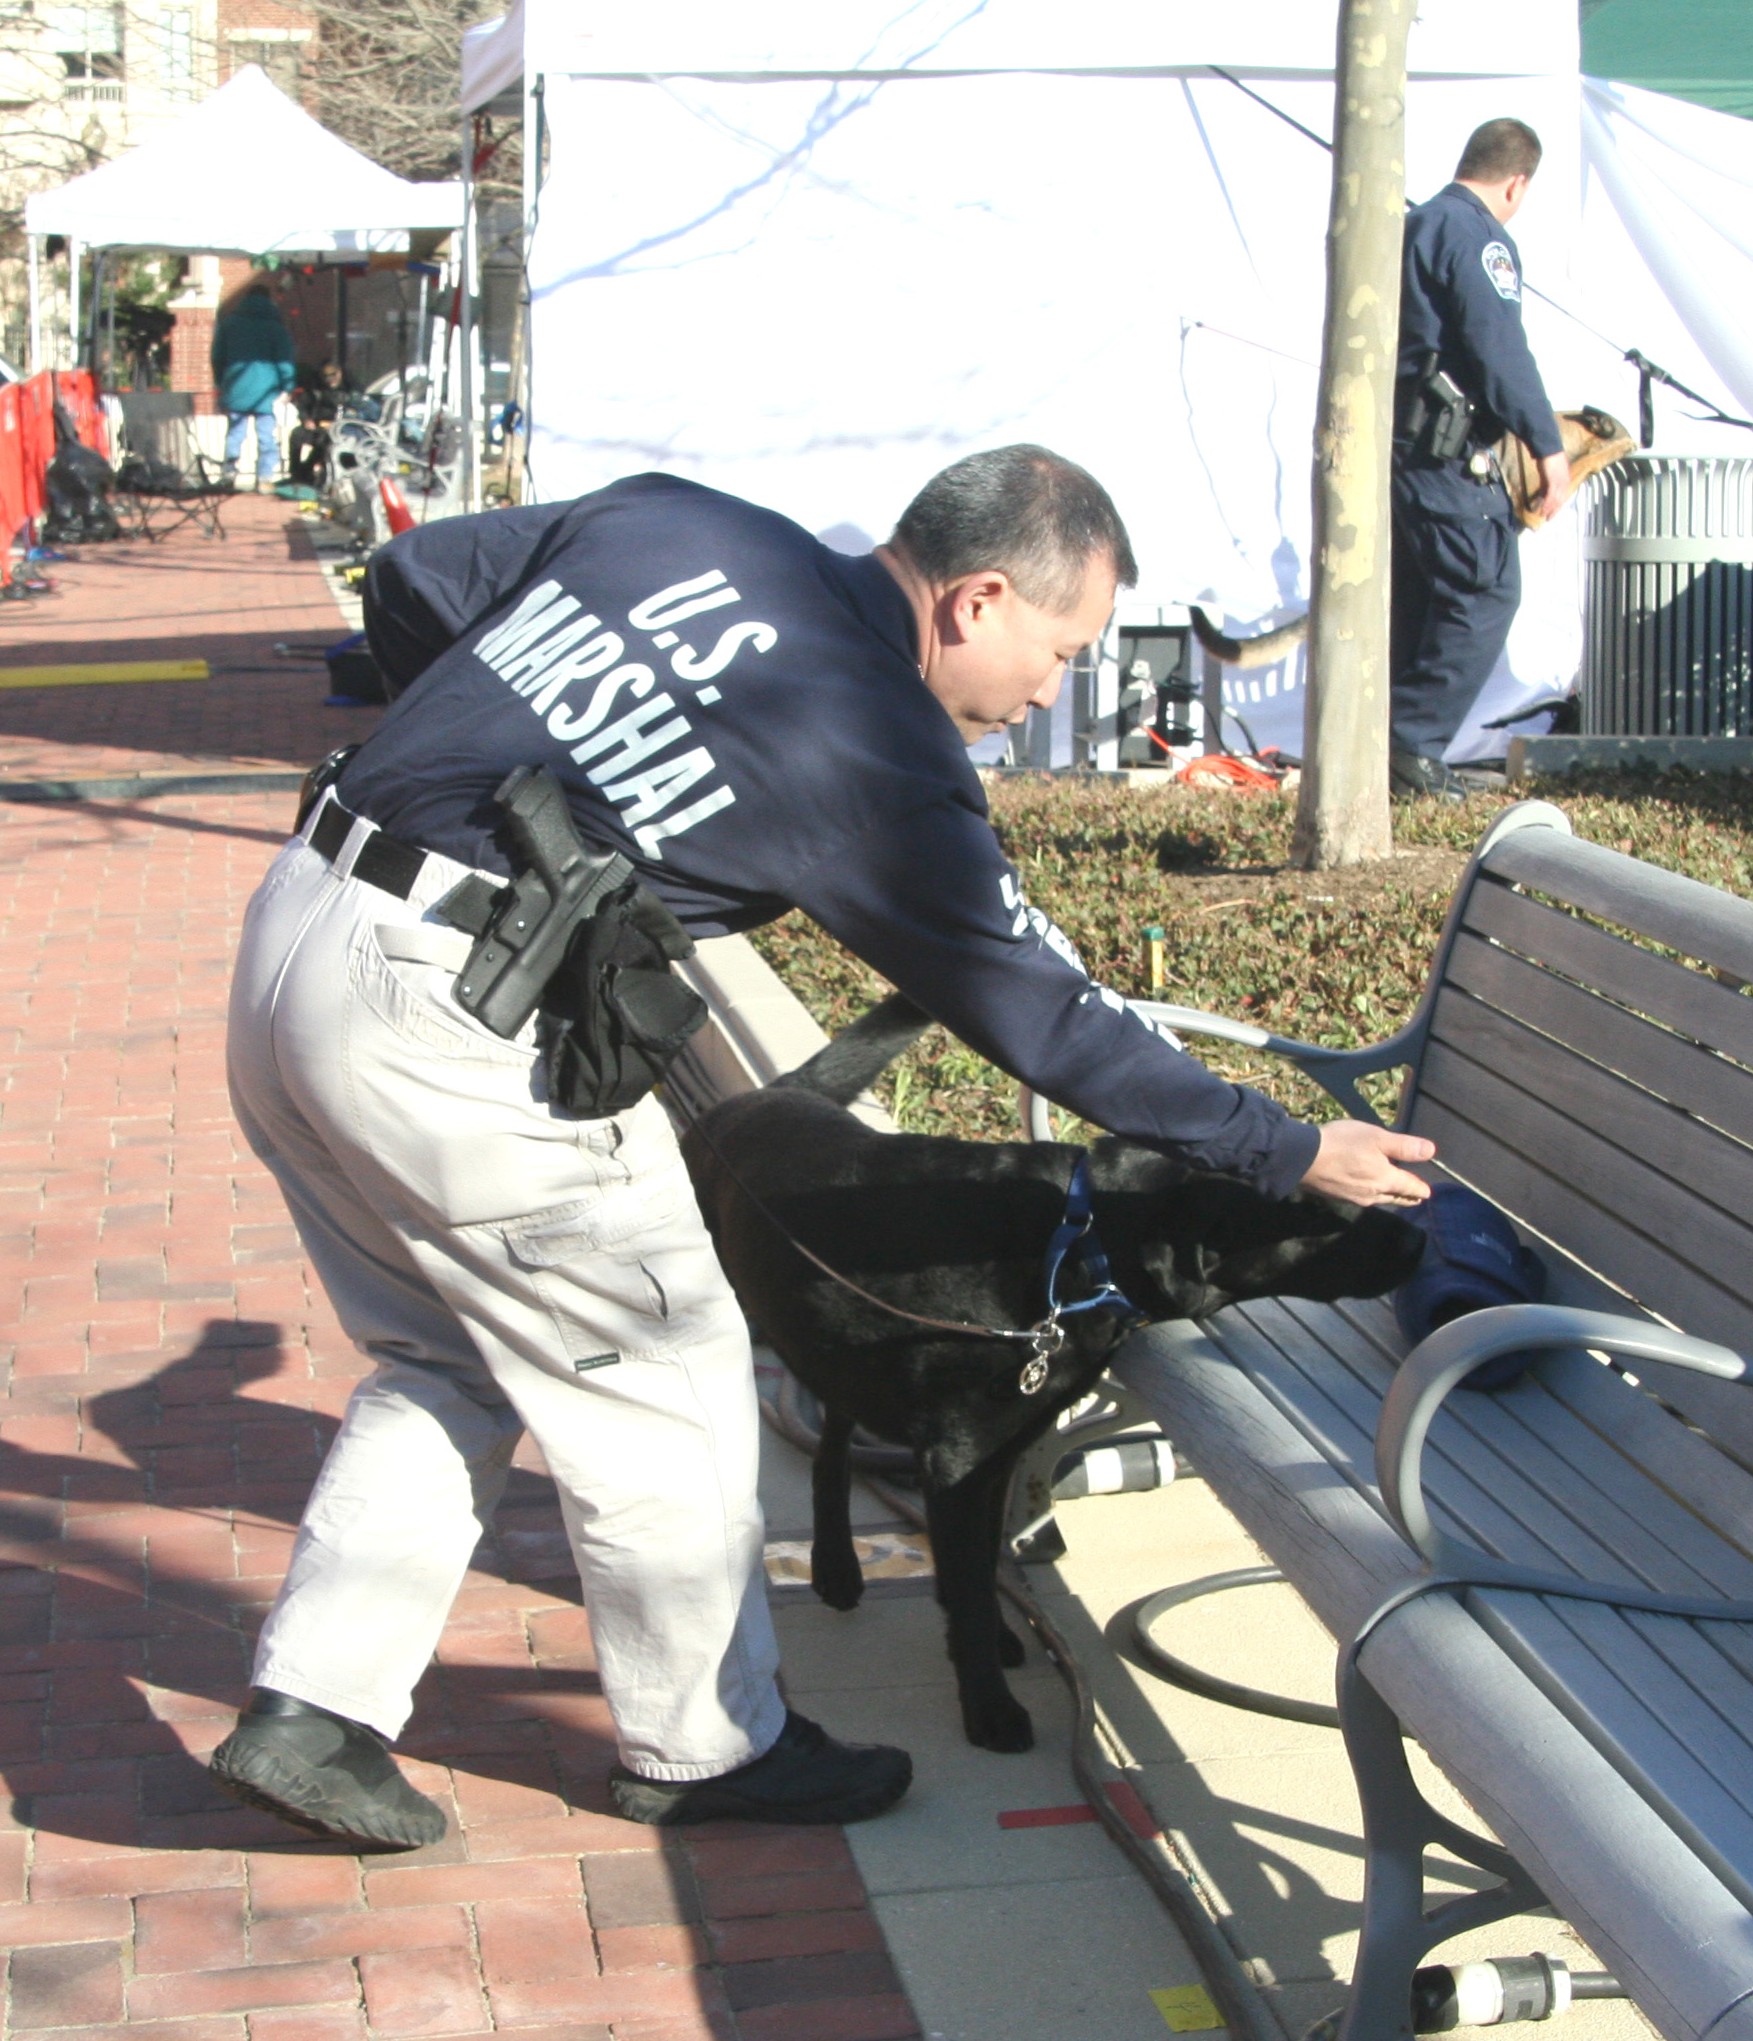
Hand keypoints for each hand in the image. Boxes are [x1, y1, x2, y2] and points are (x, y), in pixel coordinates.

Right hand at [1299, 1120, 1434, 1206]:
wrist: (1303, 1158)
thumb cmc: (1343, 1143)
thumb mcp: (1377, 1138)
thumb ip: (1404, 1147)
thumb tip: (1431, 1151)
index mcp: (1386, 1180)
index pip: (1409, 1187)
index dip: (1420, 1189)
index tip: (1427, 1193)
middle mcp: (1373, 1194)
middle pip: (1395, 1198)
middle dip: (1406, 1197)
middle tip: (1415, 1197)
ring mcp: (1354, 1197)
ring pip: (1379, 1199)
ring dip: (1388, 1196)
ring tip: (1393, 1193)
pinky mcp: (1337, 1196)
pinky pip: (1362, 1197)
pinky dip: (1370, 1194)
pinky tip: (1365, 1189)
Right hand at [1534, 449, 1571, 522]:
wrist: (1549, 449)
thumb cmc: (1548, 459)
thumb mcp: (1548, 474)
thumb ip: (1547, 483)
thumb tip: (1543, 494)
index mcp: (1565, 480)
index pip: (1562, 496)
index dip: (1557, 505)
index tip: (1552, 513)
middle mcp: (1565, 482)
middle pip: (1560, 500)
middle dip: (1554, 510)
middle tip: (1548, 519)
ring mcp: (1560, 483)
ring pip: (1556, 500)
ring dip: (1550, 510)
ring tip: (1544, 517)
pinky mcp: (1554, 482)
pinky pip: (1551, 497)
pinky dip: (1547, 504)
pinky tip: (1542, 510)